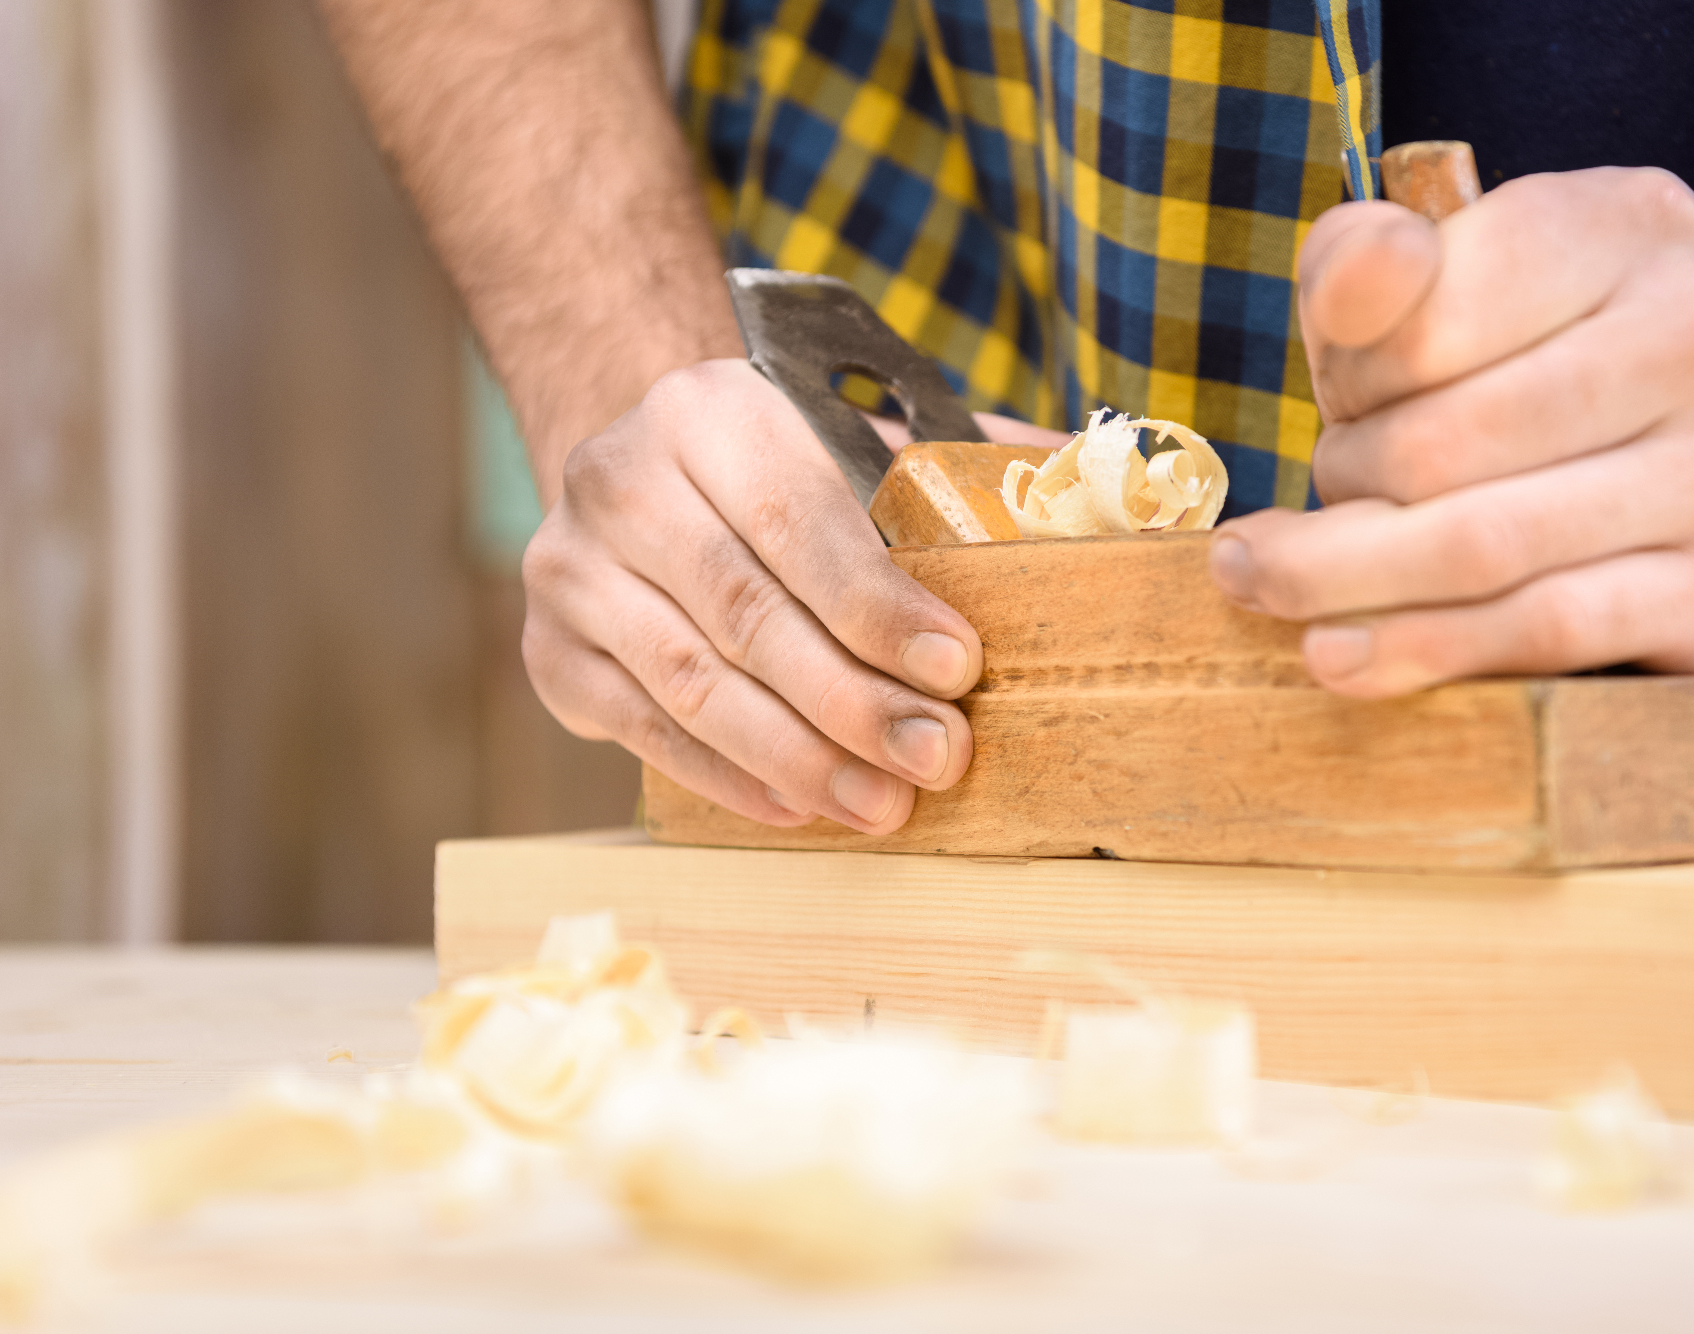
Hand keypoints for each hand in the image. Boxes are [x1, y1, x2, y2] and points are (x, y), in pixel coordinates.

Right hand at [522, 359, 995, 832]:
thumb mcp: (856, 433)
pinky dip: (729, 777)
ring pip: (693, 682)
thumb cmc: (781, 470)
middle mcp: (618, 479)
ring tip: (883, 804)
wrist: (643, 477)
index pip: (799, 521)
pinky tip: (802, 806)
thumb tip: (1082, 484)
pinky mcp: (550, 651)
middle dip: (853, 700)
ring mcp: (569, 568)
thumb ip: (958, 460)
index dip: (879, 605)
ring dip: (798, 758)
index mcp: (708, 411)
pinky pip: (647, 730)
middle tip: (939, 758)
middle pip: (747, 612)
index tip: (958, 668)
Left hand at [1209, 167, 1693, 695]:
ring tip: (1275, 586)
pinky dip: (1420, 649)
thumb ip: (1360, 264)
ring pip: (1483, 548)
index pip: (1431, 314)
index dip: (1350, 375)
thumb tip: (1364, 271)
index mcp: (1631, 224)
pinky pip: (1540, 633)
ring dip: (1347, 578)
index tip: (1334, 400)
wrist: (1652, 472)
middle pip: (1442, 446)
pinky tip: (1341, 658)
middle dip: (1339, 487)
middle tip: (1288, 515)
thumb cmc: (1497, 368)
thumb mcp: (1417, 288)